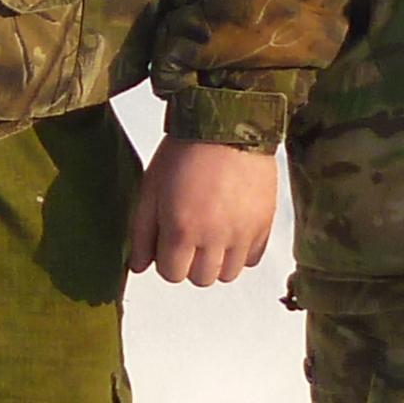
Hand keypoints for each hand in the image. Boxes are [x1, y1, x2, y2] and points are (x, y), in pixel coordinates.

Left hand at [127, 137, 275, 289]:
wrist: (227, 123)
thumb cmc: (184, 151)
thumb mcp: (151, 188)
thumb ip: (142, 232)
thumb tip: (138, 266)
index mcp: (181, 229)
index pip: (171, 274)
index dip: (166, 260)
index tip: (168, 241)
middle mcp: (215, 237)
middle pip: (201, 279)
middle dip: (190, 264)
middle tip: (189, 236)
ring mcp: (243, 232)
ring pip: (228, 274)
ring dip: (216, 261)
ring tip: (210, 234)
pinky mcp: (265, 224)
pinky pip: (252, 258)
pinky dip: (241, 251)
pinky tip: (230, 229)